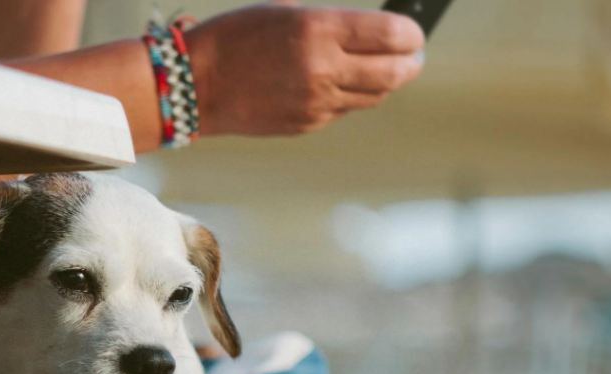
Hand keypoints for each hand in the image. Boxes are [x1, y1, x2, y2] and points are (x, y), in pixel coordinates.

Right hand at [185, 1, 425, 135]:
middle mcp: (322, 69)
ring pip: (372, 97)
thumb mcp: (285, 12)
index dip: (410, 35)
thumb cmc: (235, 39)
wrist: (195, 84)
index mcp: (318, 30)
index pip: (390, 35)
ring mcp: (315, 102)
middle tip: (413, 57)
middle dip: (409, 63)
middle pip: (392, 72)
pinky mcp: (306, 124)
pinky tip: (342, 85)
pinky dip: (350, 97)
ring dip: (385, 83)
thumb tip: (365, 34)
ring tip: (385, 71)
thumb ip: (330, 24)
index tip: (415, 35)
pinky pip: (342, 110)